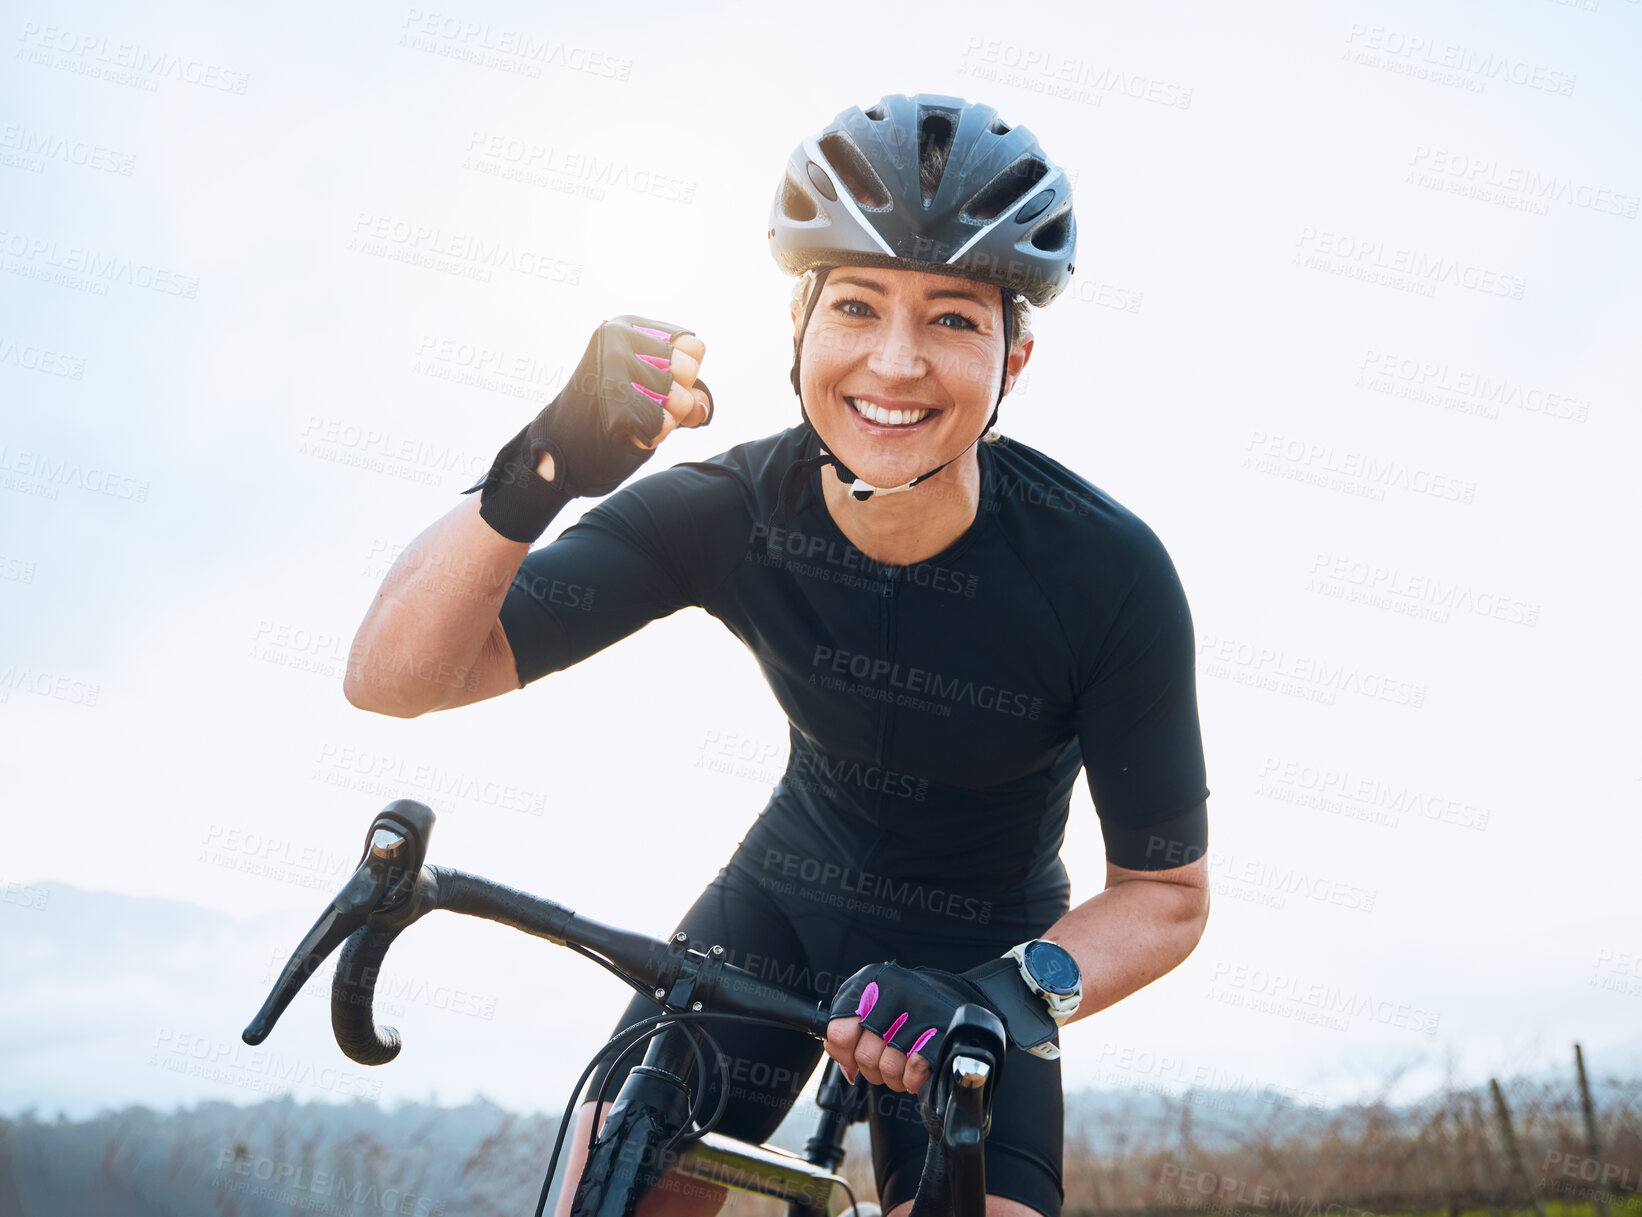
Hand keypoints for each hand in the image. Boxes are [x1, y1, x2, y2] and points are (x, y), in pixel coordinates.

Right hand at [465, 315, 714, 541]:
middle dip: (675, 398)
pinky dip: (651, 436)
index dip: (685, 374)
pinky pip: (664, 425)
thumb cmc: (609, 417)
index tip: (655, 384)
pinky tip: (625, 431)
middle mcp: (617, 340)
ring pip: (679, 399)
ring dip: (664, 420)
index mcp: (625, 327)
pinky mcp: (615, 402)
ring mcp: (614, 369)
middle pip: (688, 369)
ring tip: (631, 418)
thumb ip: (684, 388)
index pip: (692, 345)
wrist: (560, 450)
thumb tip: (699, 405)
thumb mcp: (650, 389)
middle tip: (640, 404)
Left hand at [825, 962, 996, 1094]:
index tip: (853, 1053)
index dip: (845, 1051)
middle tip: (883, 1060)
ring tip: (901, 1063)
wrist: (949, 997)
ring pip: (889, 1066)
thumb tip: (846, 1066)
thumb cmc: (901, 1009)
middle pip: (865, 1054)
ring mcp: (922, 1008)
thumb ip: (846, 1033)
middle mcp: (896, 989)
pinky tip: (916, 1068)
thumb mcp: (868, 1008)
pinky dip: (913, 1079)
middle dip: (872, 1068)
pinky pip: (915, 1069)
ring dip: (893, 1076)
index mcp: (871, 981)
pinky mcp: (944, 1030)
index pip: (839, 1030)